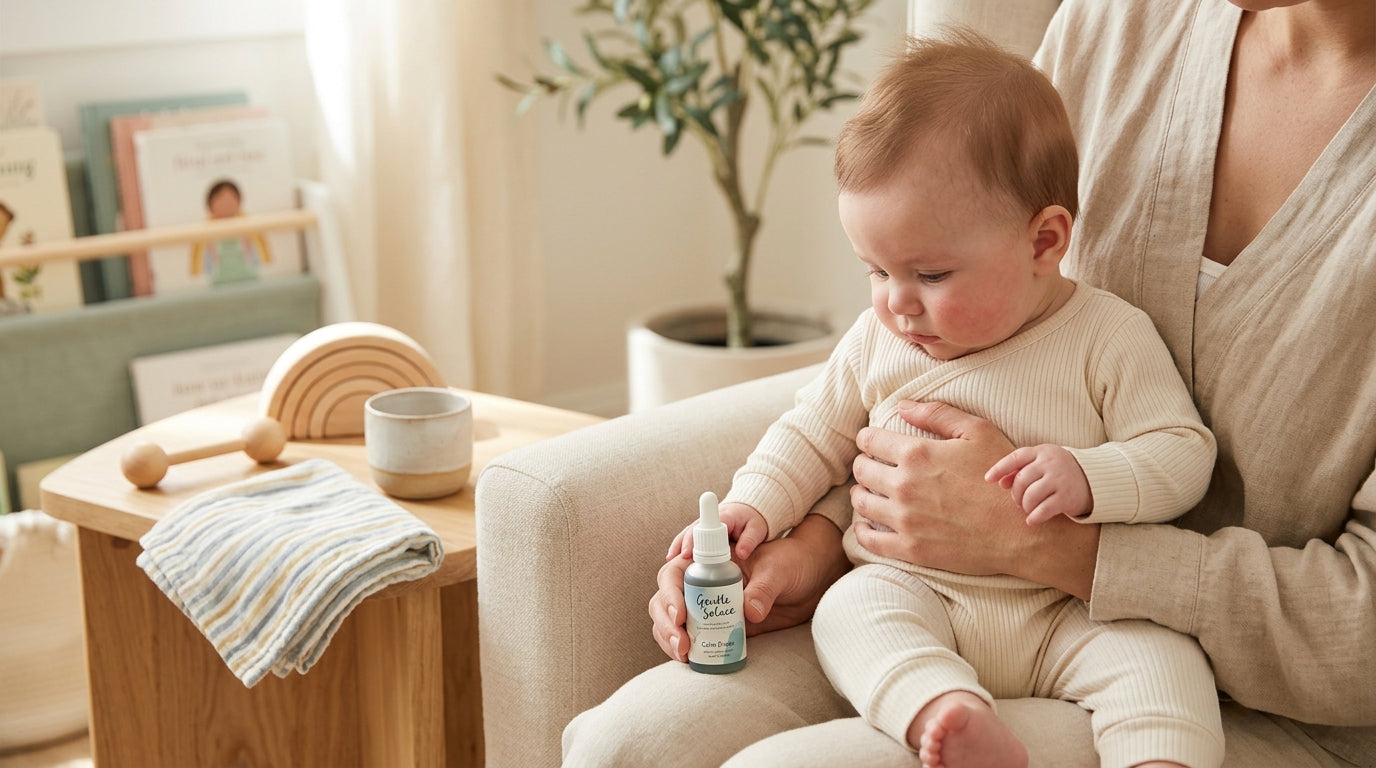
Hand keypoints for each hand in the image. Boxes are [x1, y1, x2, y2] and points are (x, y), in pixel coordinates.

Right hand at [648, 514, 847, 661]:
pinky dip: (680, 649)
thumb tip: (750, 612)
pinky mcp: (715, 626)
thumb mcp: (778, 570)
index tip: (681, 614)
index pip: (675, 572)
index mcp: (709, 560)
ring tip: (683, 654)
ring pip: (670, 620)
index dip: (670, 592)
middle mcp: (701, 582)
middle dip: (666, 622)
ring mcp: (705, 606)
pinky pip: (687, 637)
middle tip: (682, 643)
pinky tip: (688, 661)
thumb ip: (764, 588)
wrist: (809, 582)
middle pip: (665, 599)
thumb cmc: (791, 564)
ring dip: (668, 638)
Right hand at [665, 502, 769, 561]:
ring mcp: (702, 525)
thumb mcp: (757, 528)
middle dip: (681, 546)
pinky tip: (672, 560)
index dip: (693, 541)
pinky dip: (679, 547)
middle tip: (675, 562)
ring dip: (677, 547)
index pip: (704, 528)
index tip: (687, 554)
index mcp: (722, 516)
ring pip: (686, 534)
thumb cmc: (752, 520)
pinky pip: (687, 538)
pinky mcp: (700, 532)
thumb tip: (741, 554)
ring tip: (670, 562)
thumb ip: (750, 539)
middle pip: (690, 532)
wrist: (748, 510)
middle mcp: (708, 521)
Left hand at [850, 400, 1098, 598]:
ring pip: (861, 503)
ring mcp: (905, 520)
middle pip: (861, 470)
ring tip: (869, 492)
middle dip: (864, 464)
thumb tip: (901, 406)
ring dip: (861, 494)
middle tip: (871, 466)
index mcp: (916, 454)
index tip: (871, 441)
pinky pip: (869, 540)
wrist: (1021, 533)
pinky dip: (862, 531)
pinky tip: (866, 525)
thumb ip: (937, 414)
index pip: (870, 441)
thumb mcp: (978, 432)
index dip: (867, 438)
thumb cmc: (1002, 480)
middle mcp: (904, 486)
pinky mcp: (910, 549)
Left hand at [985, 444, 1092, 523]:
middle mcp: (1051, 463)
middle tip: (1019, 502)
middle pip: (1021, 480)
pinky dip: (1034, 517)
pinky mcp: (1068, 497)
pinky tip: (1031, 520)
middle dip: (1016, 494)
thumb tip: (999, 482)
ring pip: (1030, 496)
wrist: (1095, 480)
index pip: (1016, 458)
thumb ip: (1020, 469)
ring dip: (1025, 506)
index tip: (987, 480)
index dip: (999, 469)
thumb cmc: (1060, 472)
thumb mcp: (1042, 464)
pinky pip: (1043, 510)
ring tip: (1027, 508)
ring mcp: (1060, 479)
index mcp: (1042, 452)